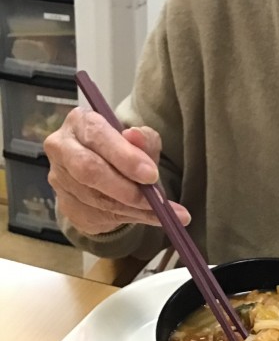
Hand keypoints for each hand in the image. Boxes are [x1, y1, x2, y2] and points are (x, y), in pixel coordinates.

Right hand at [45, 107, 190, 234]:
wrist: (106, 170)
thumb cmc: (123, 149)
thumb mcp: (141, 140)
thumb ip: (143, 138)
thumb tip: (135, 135)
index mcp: (79, 122)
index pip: (97, 136)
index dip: (125, 157)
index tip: (151, 175)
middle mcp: (61, 148)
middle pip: (88, 170)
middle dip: (125, 187)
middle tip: (155, 198)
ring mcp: (59, 179)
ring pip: (93, 198)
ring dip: (130, 207)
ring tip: (158, 210)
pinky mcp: (65, 205)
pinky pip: (95, 216)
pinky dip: (126, 218)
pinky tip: (146, 216)